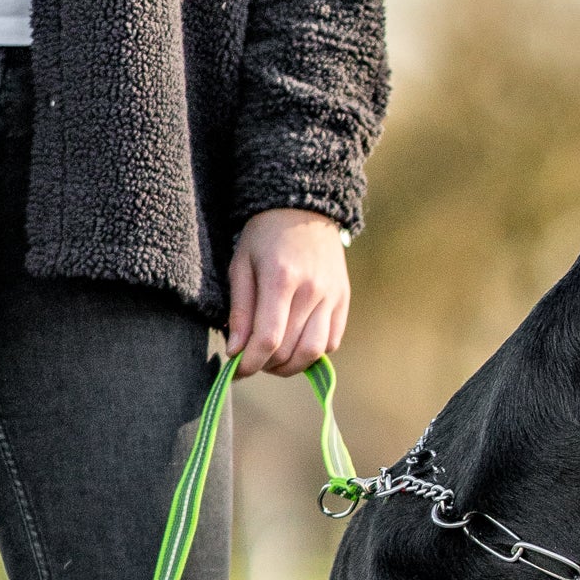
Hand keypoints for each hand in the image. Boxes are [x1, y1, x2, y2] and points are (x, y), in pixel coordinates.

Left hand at [226, 208, 348, 377]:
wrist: (303, 207)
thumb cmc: (264, 236)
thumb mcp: (242, 265)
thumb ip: (240, 310)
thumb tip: (235, 351)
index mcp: (282, 279)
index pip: (268, 339)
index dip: (250, 364)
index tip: (235, 372)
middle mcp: (312, 290)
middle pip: (291, 350)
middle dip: (266, 365)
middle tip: (251, 359)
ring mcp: (332, 296)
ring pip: (314, 352)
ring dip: (290, 365)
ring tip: (272, 358)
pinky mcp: (343, 299)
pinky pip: (331, 341)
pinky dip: (311, 352)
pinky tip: (294, 343)